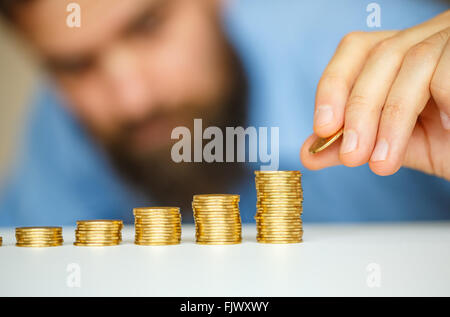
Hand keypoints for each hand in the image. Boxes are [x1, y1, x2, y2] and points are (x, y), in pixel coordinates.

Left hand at [301, 10, 449, 180]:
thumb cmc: (447, 145)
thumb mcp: (391, 146)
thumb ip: (353, 143)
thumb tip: (309, 153)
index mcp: (400, 55)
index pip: (357, 48)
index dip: (334, 84)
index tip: (322, 128)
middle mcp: (426, 38)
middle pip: (381, 55)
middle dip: (359, 110)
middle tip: (352, 156)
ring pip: (413, 61)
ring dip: (392, 119)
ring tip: (385, 161)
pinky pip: (447, 70)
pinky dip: (442, 102)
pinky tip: (445, 131)